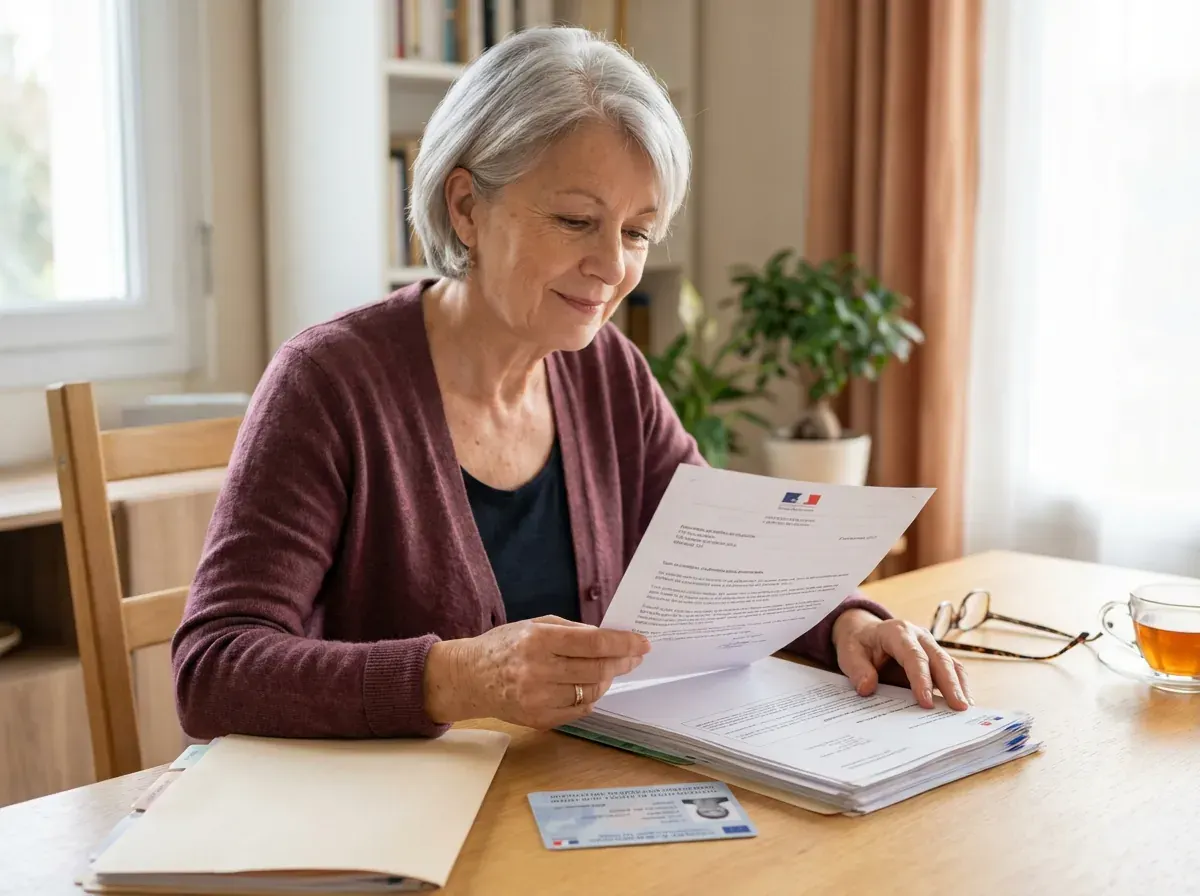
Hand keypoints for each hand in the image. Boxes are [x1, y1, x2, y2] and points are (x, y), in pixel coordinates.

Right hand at [423, 616, 650, 728]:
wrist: (468, 678)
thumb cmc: (504, 646)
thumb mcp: (534, 625)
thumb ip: (571, 630)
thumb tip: (608, 638)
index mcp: (537, 640)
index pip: (592, 643)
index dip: (623, 644)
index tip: (642, 643)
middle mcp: (537, 670)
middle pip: (596, 669)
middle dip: (622, 662)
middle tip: (634, 657)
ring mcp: (537, 698)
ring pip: (591, 692)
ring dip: (606, 680)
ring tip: (608, 670)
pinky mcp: (537, 719)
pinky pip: (578, 711)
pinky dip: (589, 698)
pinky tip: (587, 686)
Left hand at [832, 609, 971, 710]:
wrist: (864, 632)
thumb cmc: (858, 644)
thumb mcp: (848, 653)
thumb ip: (857, 669)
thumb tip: (867, 688)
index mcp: (897, 632)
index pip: (913, 656)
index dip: (921, 678)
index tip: (925, 702)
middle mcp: (918, 636)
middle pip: (939, 659)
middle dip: (950, 684)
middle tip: (959, 707)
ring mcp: (930, 645)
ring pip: (950, 664)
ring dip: (960, 686)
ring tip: (965, 709)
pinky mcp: (935, 657)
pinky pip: (952, 670)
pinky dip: (959, 685)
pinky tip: (964, 701)